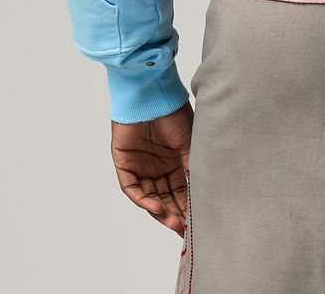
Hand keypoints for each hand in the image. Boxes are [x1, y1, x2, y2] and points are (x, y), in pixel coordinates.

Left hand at [110, 101, 193, 235]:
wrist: (151, 94)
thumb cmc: (173, 112)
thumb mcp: (189, 143)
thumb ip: (192, 167)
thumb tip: (200, 193)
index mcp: (174, 161)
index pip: (181, 190)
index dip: (188, 207)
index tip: (196, 224)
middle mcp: (157, 167)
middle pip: (165, 197)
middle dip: (175, 214)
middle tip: (184, 230)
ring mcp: (140, 167)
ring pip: (150, 197)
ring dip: (161, 211)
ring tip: (173, 223)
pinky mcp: (125, 165)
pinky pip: (132, 188)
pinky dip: (143, 200)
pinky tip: (156, 208)